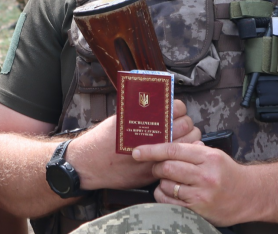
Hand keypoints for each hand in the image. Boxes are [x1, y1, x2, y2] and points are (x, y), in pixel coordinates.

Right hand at [68, 99, 199, 190]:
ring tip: (177, 140)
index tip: (174, 111)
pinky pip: (177, 162)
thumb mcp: (120, 118)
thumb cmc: (102, 140)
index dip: (178, 109)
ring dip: (186, 141)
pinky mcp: (154, 172)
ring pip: (187, 145)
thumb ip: (139, 113)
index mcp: (146, 122)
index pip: (177, 109)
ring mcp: (156, 157)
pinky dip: (178, 157)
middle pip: (186, 126)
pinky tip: (171, 154)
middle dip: (185, 125)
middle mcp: (154, 139)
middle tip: (178, 126)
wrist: (90, 164)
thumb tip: (156, 104)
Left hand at [133, 141, 250, 225]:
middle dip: (156, 167)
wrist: (250, 195)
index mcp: (208, 157)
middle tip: (158, 168)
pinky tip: (170, 193)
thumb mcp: (214, 155)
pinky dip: (164, 196)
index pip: (173, 150)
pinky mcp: (198, 211)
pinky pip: (170, 202)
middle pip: (167, 168)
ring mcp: (202, 195)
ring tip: (169, 181)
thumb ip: (192, 150)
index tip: (137, 151)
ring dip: (161, 182)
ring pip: (166, 185)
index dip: (152, 150)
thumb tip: (164, 144)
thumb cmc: (228, 173)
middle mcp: (205, 176)